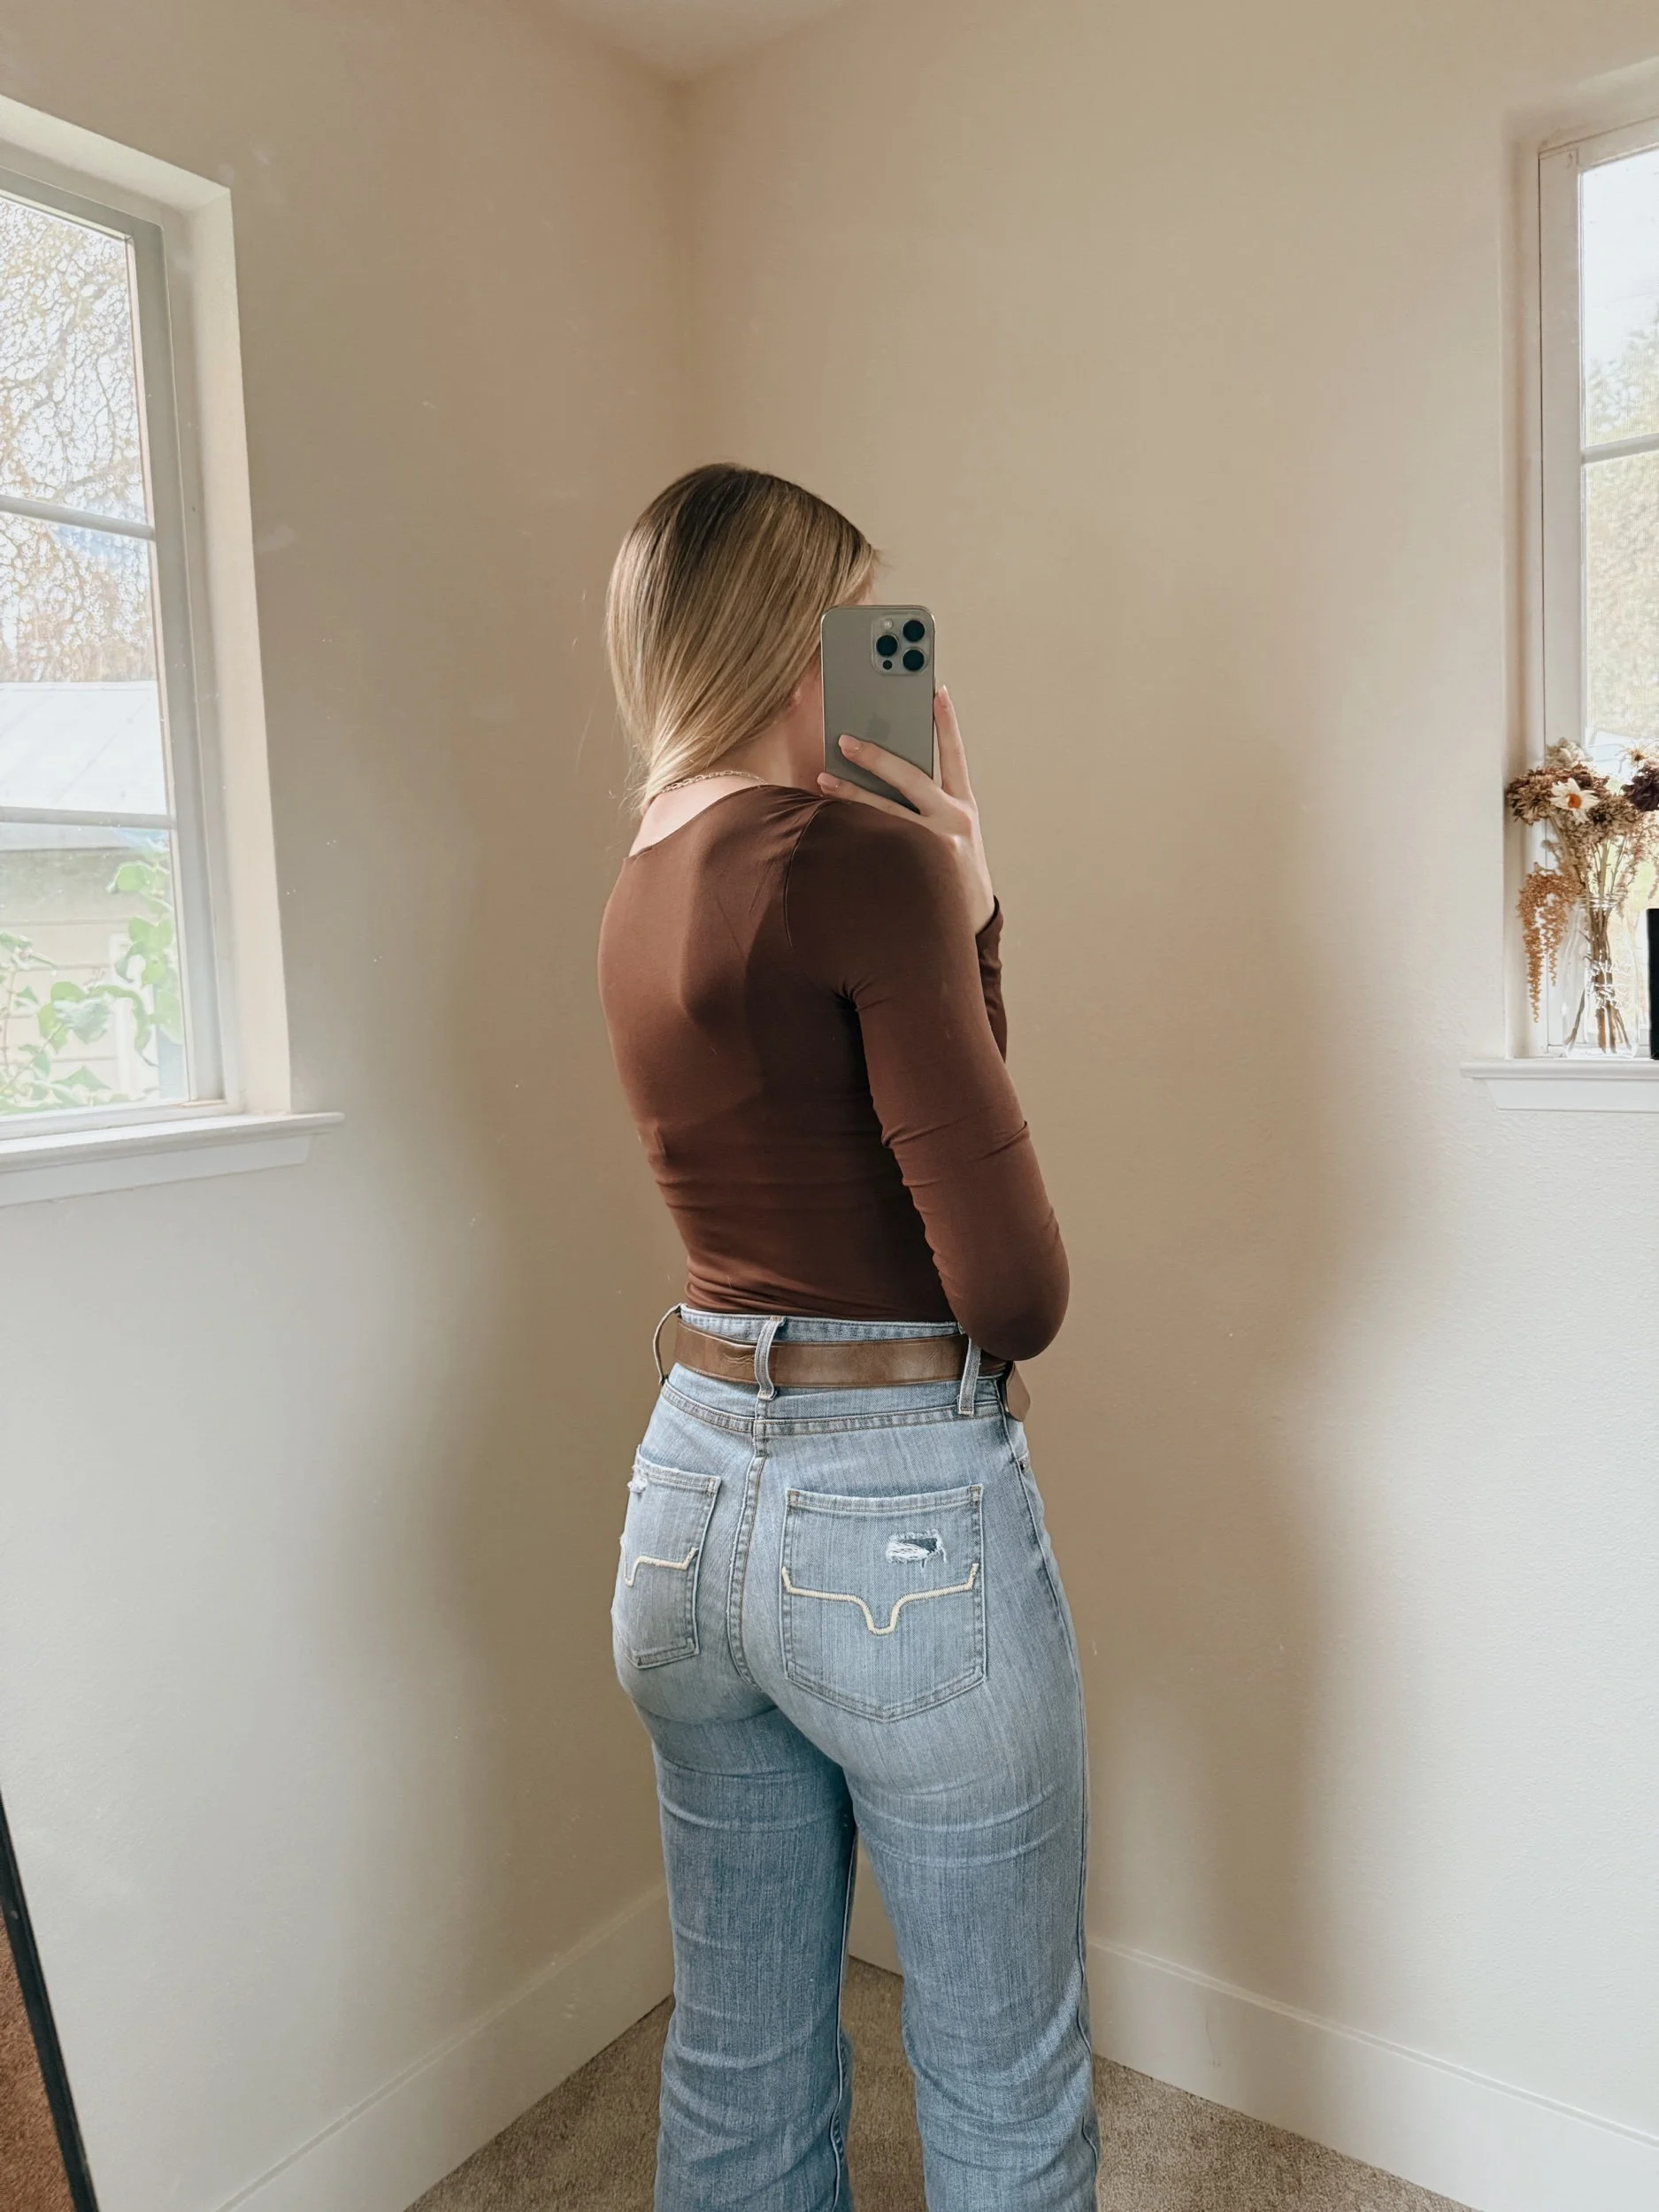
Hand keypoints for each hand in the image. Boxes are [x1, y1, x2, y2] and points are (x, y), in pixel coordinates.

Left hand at [817, 687, 995, 933]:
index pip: (954, 755)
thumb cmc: (951, 872)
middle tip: (846, 738)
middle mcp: (953, 824)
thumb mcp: (954, 833)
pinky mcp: (914, 873)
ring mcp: (933, 849)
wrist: (966, 927)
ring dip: (852, 795)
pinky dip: (850, 833)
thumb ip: (930, 803)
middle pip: (911, 779)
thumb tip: (884, 770)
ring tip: (824, 779)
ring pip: (885, 814)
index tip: (935, 689)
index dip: (946, 722)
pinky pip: (875, 846)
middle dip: (878, 756)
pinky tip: (825, 824)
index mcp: (964, 808)